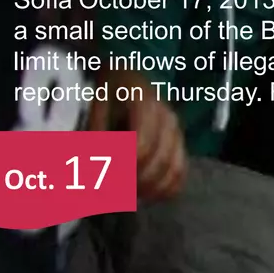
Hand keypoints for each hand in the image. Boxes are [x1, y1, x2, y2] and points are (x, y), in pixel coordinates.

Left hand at [90, 71, 185, 199]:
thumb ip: (96, 136)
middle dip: (133, 183)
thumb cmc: (108, 90)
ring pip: (173, 171)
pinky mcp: (180, 144)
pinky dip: (165, 189)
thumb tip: (92, 169)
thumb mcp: (95, 105)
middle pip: (158, 162)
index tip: (103, 179)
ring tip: (126, 197)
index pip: (140, 147)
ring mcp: (178, 132)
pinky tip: (146, 196)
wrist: (130, 76)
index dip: (122, 168)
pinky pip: (181, 173)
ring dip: (149, 189)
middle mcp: (168, 119)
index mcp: (145, 104)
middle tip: (110, 194)